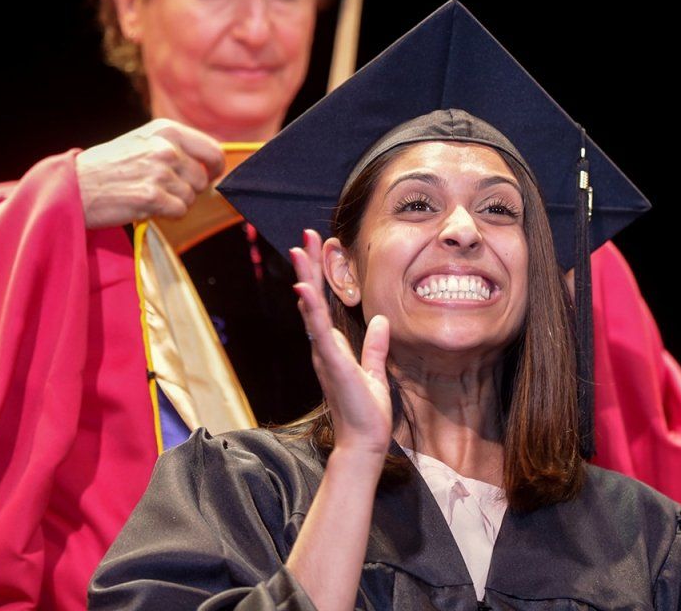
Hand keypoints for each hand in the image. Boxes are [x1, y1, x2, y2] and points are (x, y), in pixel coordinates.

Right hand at [75, 119, 225, 229]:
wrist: (74, 184)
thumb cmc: (108, 166)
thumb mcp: (143, 141)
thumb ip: (176, 147)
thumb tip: (213, 164)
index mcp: (166, 130)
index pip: (213, 150)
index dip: (215, 168)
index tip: (211, 177)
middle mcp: (166, 147)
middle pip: (202, 178)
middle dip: (188, 189)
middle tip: (163, 190)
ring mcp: (159, 171)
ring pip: (190, 197)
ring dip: (174, 202)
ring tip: (148, 195)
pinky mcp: (152, 196)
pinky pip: (179, 211)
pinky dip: (166, 214)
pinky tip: (146, 206)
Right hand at [290, 230, 391, 455]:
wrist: (364, 442)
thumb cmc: (367, 412)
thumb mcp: (375, 371)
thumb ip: (376, 347)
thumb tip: (381, 322)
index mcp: (333, 347)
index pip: (323, 304)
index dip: (320, 276)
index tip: (319, 248)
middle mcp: (323, 347)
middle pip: (312, 299)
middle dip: (309, 267)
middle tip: (304, 237)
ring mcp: (324, 354)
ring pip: (310, 308)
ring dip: (305, 278)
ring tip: (299, 250)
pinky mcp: (331, 363)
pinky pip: (318, 331)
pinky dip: (310, 309)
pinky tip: (303, 288)